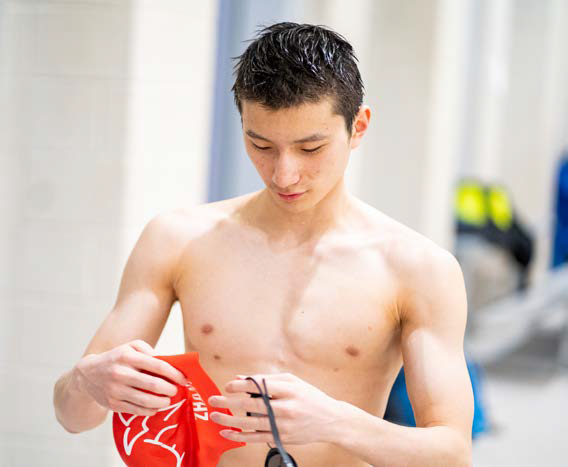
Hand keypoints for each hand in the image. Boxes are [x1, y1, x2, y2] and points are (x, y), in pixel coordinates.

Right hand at [75, 339, 187, 415]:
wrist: (88, 374)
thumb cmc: (116, 358)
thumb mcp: (130, 347)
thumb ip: (149, 351)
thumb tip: (168, 362)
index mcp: (127, 357)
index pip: (158, 365)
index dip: (174, 373)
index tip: (184, 379)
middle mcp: (121, 373)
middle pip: (153, 385)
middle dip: (170, 389)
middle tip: (176, 390)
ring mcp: (116, 390)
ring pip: (145, 401)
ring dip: (162, 402)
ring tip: (168, 400)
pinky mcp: (112, 404)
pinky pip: (136, 410)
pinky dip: (149, 410)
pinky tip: (155, 407)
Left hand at [208, 372, 343, 444]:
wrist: (331, 421)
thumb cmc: (310, 397)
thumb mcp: (293, 381)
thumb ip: (267, 379)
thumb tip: (241, 378)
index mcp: (289, 390)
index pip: (259, 386)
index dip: (240, 385)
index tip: (228, 385)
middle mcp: (286, 408)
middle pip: (251, 404)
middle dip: (229, 402)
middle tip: (213, 400)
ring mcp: (283, 425)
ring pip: (250, 423)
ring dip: (229, 420)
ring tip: (215, 416)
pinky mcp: (281, 438)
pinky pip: (256, 438)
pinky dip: (240, 436)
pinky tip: (227, 433)